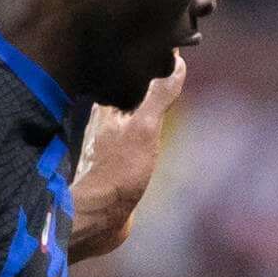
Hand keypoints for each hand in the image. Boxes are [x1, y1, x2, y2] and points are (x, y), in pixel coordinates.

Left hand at [66, 61, 185, 260]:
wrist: (101, 218)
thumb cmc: (119, 172)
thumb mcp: (145, 128)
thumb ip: (159, 96)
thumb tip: (177, 63)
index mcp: (105, 105)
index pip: (131, 75)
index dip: (152, 66)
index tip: (174, 58)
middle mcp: (103, 120)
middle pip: (133, 95)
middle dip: (153, 89)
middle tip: (176, 81)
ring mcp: (108, 142)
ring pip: (134, 117)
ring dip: (151, 113)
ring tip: (171, 105)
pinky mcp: (114, 162)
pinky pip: (135, 139)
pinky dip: (148, 135)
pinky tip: (157, 138)